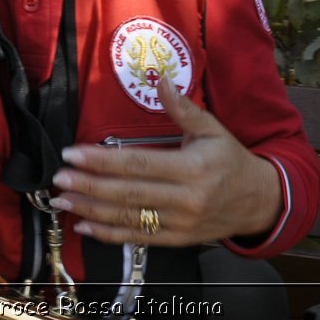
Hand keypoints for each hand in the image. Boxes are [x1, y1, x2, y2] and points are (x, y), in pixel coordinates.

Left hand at [48, 78, 280, 246]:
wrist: (261, 202)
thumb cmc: (231, 160)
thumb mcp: (212, 129)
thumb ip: (183, 108)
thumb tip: (160, 79)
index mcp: (192, 169)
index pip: (138, 164)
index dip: (102, 160)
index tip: (72, 154)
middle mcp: (185, 200)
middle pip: (128, 194)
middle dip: (89, 186)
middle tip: (58, 178)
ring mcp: (180, 224)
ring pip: (129, 219)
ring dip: (91, 210)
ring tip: (61, 200)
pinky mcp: (177, 240)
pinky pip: (138, 238)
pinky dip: (109, 234)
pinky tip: (84, 225)